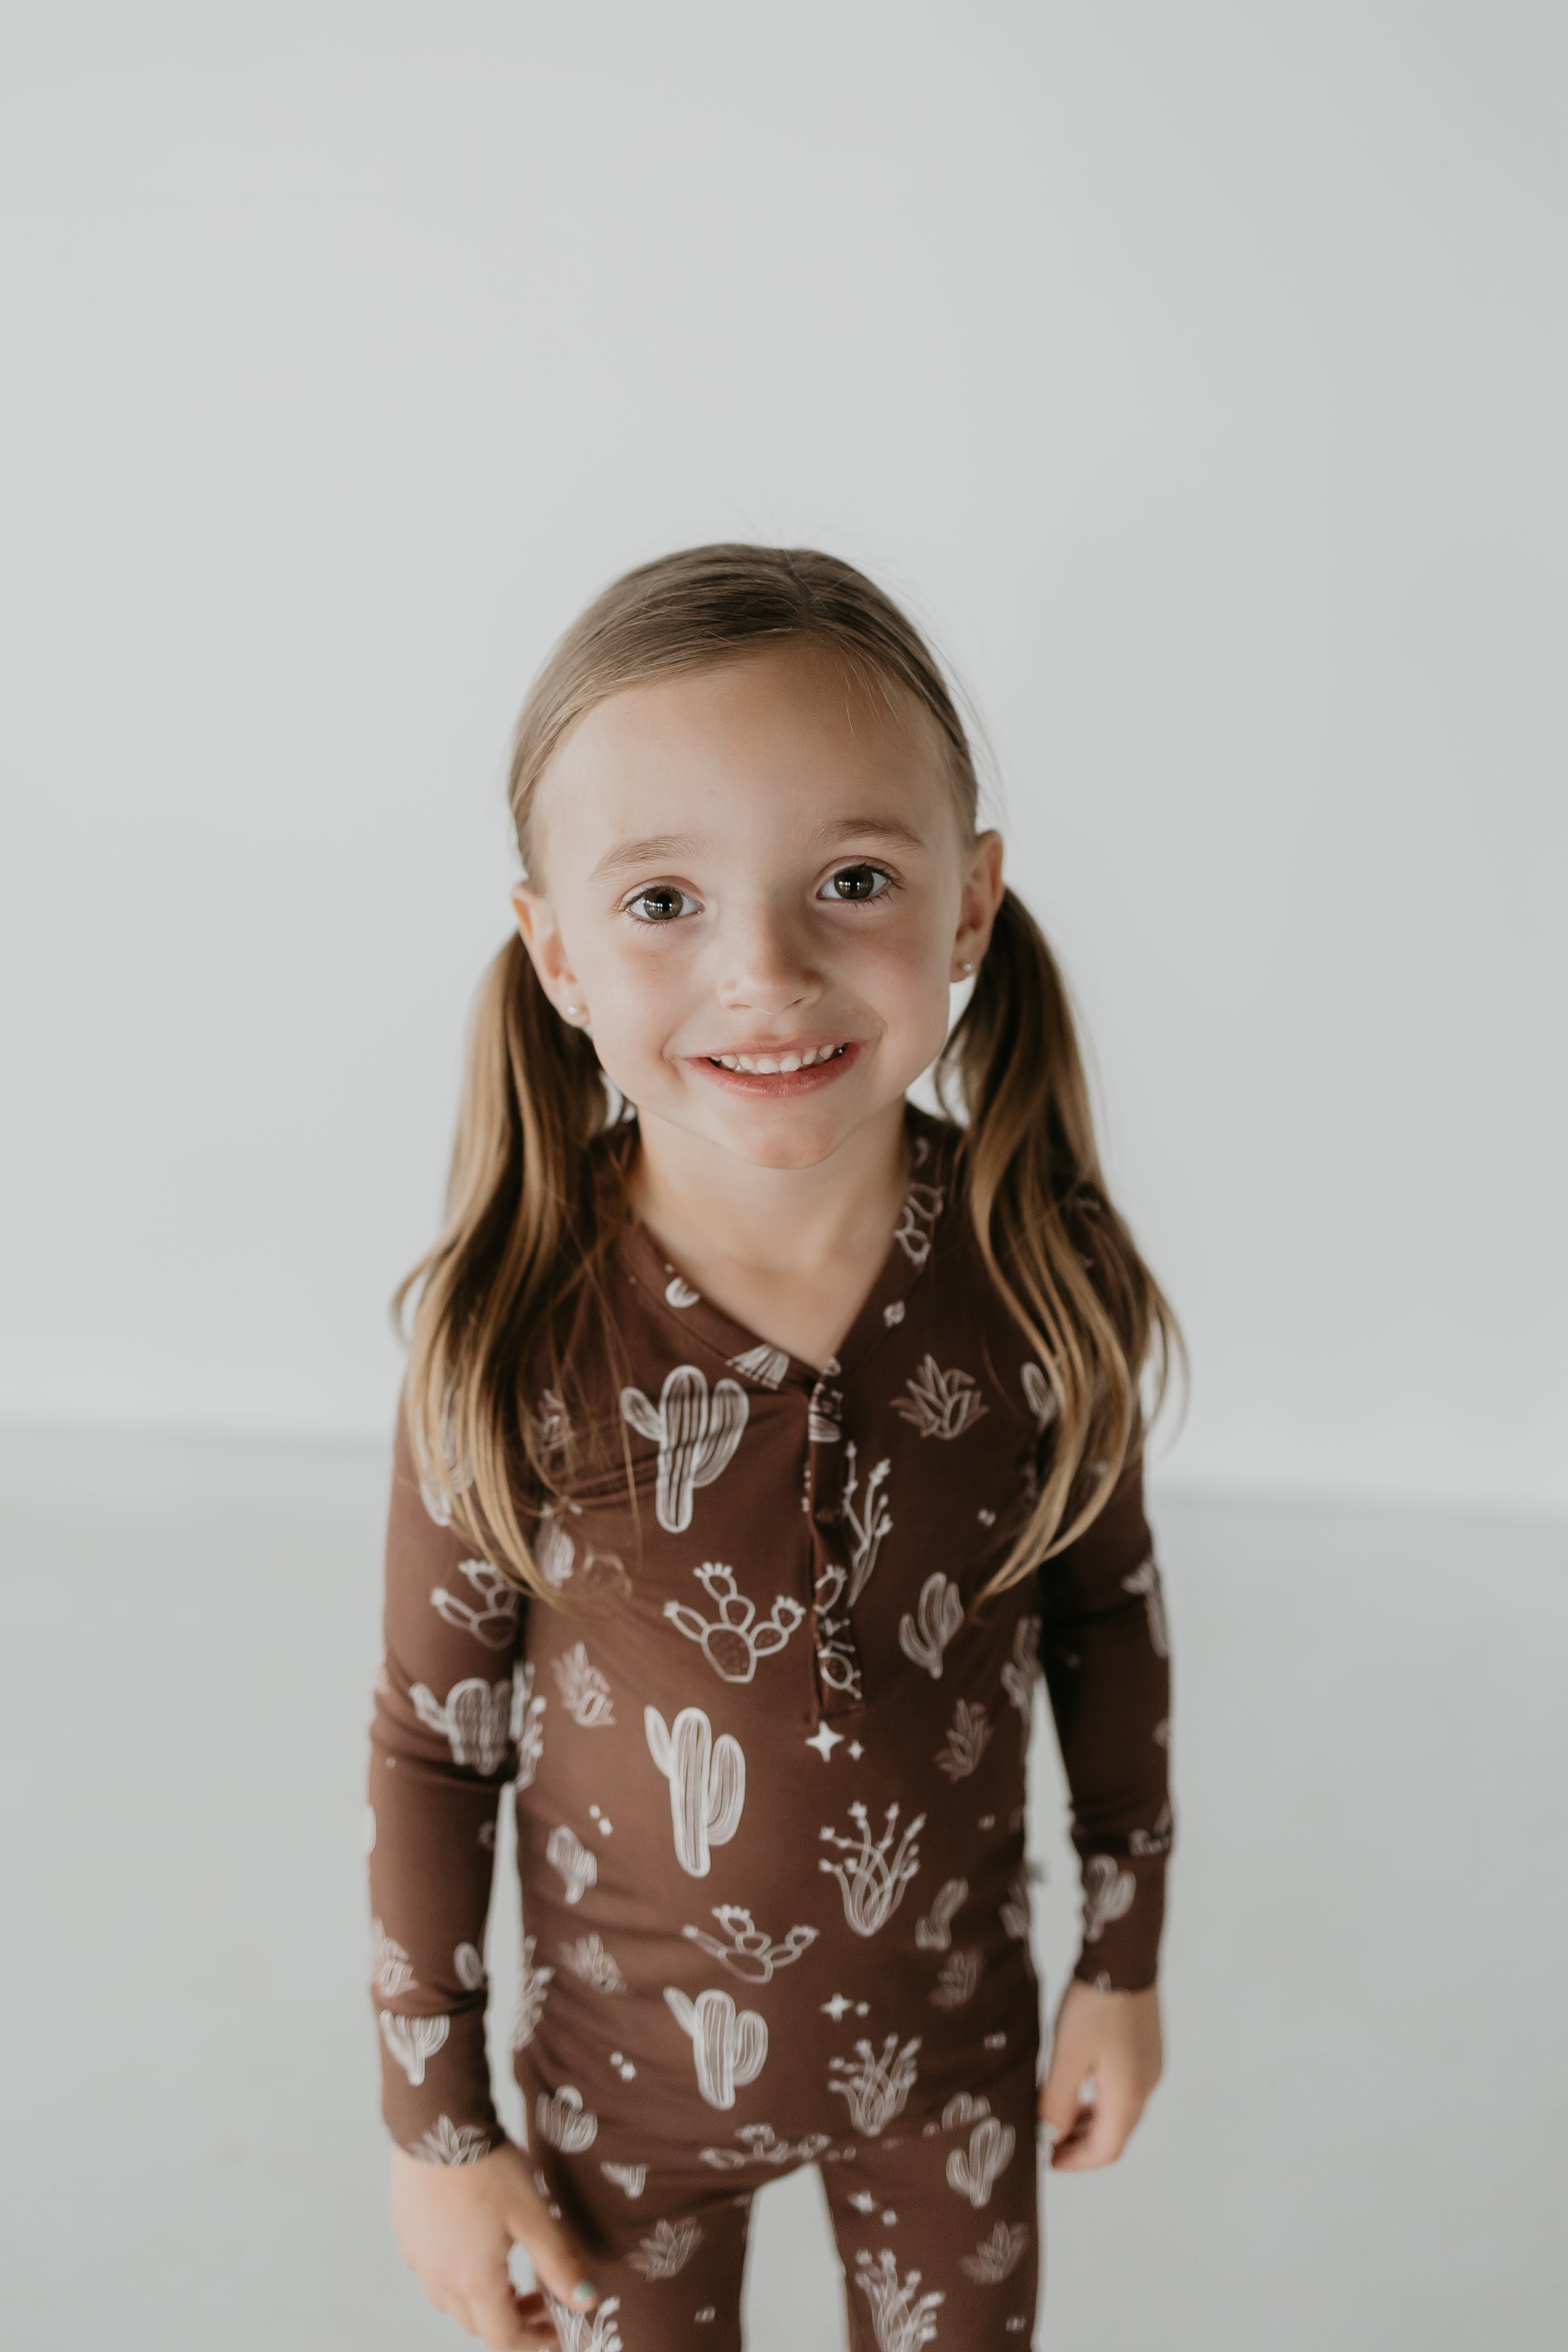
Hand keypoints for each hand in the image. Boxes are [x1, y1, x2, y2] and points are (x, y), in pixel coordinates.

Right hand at [390, 2138, 600, 2348]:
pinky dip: (456, 2273)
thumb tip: (585, 2302)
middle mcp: (439, 2279)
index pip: (505, 2339)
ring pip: (451, 2302)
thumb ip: (558, 2263)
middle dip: (512, 2319)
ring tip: (510, 2269)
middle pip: (477, 2324)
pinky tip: (474, 2242)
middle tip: (541, 2295)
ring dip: (482, 2299)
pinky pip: (431, 2272)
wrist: (437, 2121)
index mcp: (474, 2280)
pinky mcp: (405, 2234)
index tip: (558, 2330)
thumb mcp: (533, 2214)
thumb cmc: (489, 2167)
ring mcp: (417, 2257)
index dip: (535, 2342)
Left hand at [1036, 1977, 1162, 2169]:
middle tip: (1047, 2138)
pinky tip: (1080, 2083)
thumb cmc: (1094, 2006)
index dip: (1075, 2162)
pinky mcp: (1148, 2048)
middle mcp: (1147, 2087)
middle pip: (1116, 2134)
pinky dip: (1101, 2098)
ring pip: (1121, 2111)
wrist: (1125, 1954)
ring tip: (1057, 2113)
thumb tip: (1049, 2138)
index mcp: (1129, 2096)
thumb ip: (1057, 2101)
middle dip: (1081, 2143)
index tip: (1045, 2160)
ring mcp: (1151, 2067)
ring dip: (1091, 2121)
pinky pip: (1125, 2089)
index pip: (1106, 2151)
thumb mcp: (1067, 2055)